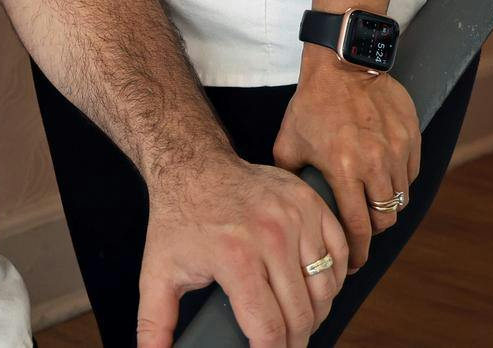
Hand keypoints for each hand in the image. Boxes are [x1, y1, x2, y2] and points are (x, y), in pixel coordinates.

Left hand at [137, 150, 348, 347]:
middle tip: (285, 346)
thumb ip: (154, 322)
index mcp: (236, 258)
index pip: (269, 328)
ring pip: (325, 287)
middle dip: (295, 341)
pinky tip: (318, 289)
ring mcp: (296, 217)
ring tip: (300, 321)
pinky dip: (335, 277)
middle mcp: (271, 236)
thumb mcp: (158, 272)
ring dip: (317, 313)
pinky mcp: (311, 202)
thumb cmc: (178, 218)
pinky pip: (339, 253)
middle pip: (302, 314)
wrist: (193, 163)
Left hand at [272, 47, 421, 271]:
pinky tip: (381, 174)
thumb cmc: (312, 103)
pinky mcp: (412, 137)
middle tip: (360, 229)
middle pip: (385, 219)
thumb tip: (290, 205)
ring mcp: (398, 150)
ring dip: (386, 205)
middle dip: (372, 231)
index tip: (353, 264)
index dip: (357, 253)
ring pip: (401, 198)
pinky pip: (411, 173)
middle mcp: (375, 163)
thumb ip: (290, 176)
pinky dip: (399, 180)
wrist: (343, 63)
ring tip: (370, 201)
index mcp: (344, 169)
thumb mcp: (289, 141)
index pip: (359, 228)